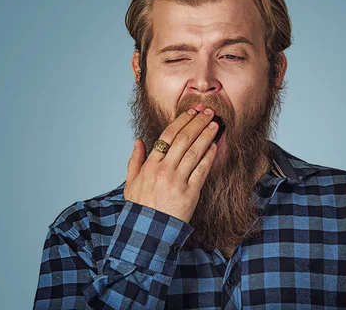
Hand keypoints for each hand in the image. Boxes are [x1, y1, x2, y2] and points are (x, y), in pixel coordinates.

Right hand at [123, 108, 219, 222]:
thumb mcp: (131, 183)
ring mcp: (177, 181)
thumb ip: (135, 160)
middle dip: (197, 123)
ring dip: (206, 136)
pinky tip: (215, 146)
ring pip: (195, 152)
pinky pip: (202, 170)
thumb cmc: (140, 207)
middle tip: (208, 112)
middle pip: (184, 139)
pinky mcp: (190, 193)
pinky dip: (209, 157)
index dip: (182, 121)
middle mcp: (164, 170)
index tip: (192, 112)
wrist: (149, 232)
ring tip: (215, 125)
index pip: (168, 135)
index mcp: (150, 165)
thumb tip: (138, 141)